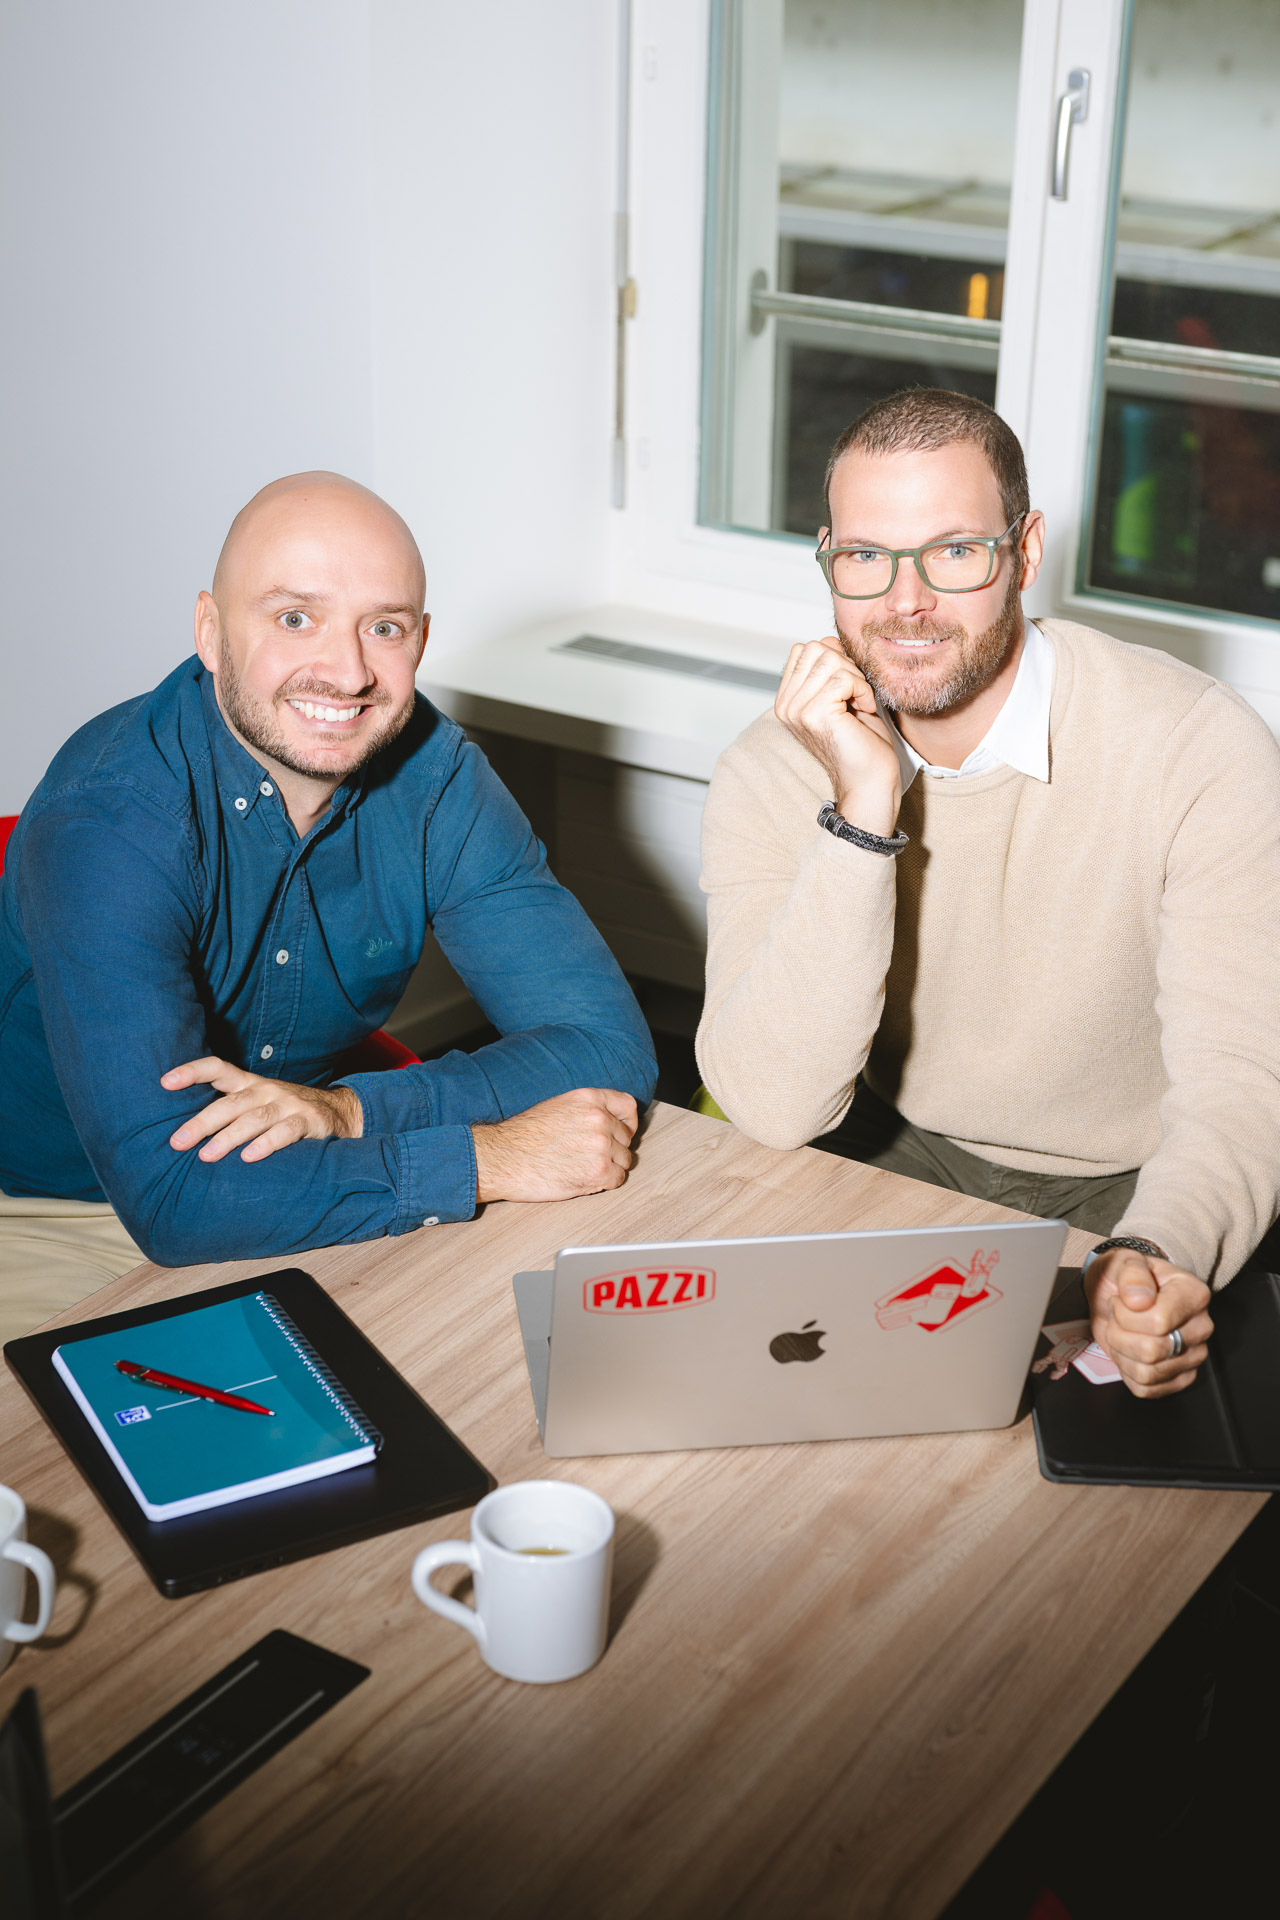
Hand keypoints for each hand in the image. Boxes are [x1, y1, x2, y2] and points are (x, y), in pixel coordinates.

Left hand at [162, 1057, 362, 1162]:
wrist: (343, 1114)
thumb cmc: (288, 1113)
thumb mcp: (260, 1104)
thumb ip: (231, 1111)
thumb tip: (184, 1132)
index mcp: (250, 1084)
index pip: (218, 1069)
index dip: (192, 1072)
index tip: (164, 1082)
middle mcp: (266, 1090)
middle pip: (230, 1103)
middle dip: (201, 1123)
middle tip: (177, 1142)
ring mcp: (289, 1104)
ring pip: (254, 1119)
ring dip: (228, 1137)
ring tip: (206, 1156)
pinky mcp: (309, 1121)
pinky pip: (285, 1131)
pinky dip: (267, 1144)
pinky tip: (250, 1157)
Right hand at [471, 1088, 638, 1203]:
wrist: (502, 1158)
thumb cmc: (523, 1136)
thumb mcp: (557, 1106)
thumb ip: (586, 1111)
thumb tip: (609, 1122)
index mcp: (589, 1099)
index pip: (628, 1106)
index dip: (627, 1122)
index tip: (621, 1132)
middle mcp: (599, 1119)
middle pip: (626, 1138)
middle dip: (613, 1149)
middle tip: (589, 1156)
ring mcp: (601, 1146)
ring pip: (624, 1160)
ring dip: (609, 1167)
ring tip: (582, 1167)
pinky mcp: (599, 1172)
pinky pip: (617, 1179)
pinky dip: (604, 1183)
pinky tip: (583, 1179)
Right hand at [774, 636, 901, 836]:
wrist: (870, 781)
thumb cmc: (862, 743)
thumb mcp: (841, 696)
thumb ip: (829, 669)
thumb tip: (831, 642)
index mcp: (787, 699)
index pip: (805, 649)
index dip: (835, 660)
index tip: (847, 690)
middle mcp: (786, 705)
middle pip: (816, 648)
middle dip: (845, 665)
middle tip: (855, 696)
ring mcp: (797, 710)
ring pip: (830, 660)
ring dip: (855, 679)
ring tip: (858, 704)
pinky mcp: (814, 714)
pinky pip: (843, 678)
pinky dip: (862, 690)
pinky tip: (862, 710)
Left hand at [1084, 1249, 1213, 1398]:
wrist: (1123, 1294)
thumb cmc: (1127, 1279)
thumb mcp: (1124, 1262)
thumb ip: (1132, 1274)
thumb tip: (1139, 1299)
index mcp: (1194, 1295)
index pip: (1159, 1322)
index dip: (1126, 1314)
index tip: (1121, 1300)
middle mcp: (1201, 1327)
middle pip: (1152, 1350)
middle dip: (1119, 1334)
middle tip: (1117, 1318)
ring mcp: (1194, 1356)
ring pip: (1147, 1373)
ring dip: (1121, 1354)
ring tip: (1122, 1333)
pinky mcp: (1181, 1378)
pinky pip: (1146, 1389)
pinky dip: (1127, 1372)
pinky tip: (1128, 1351)